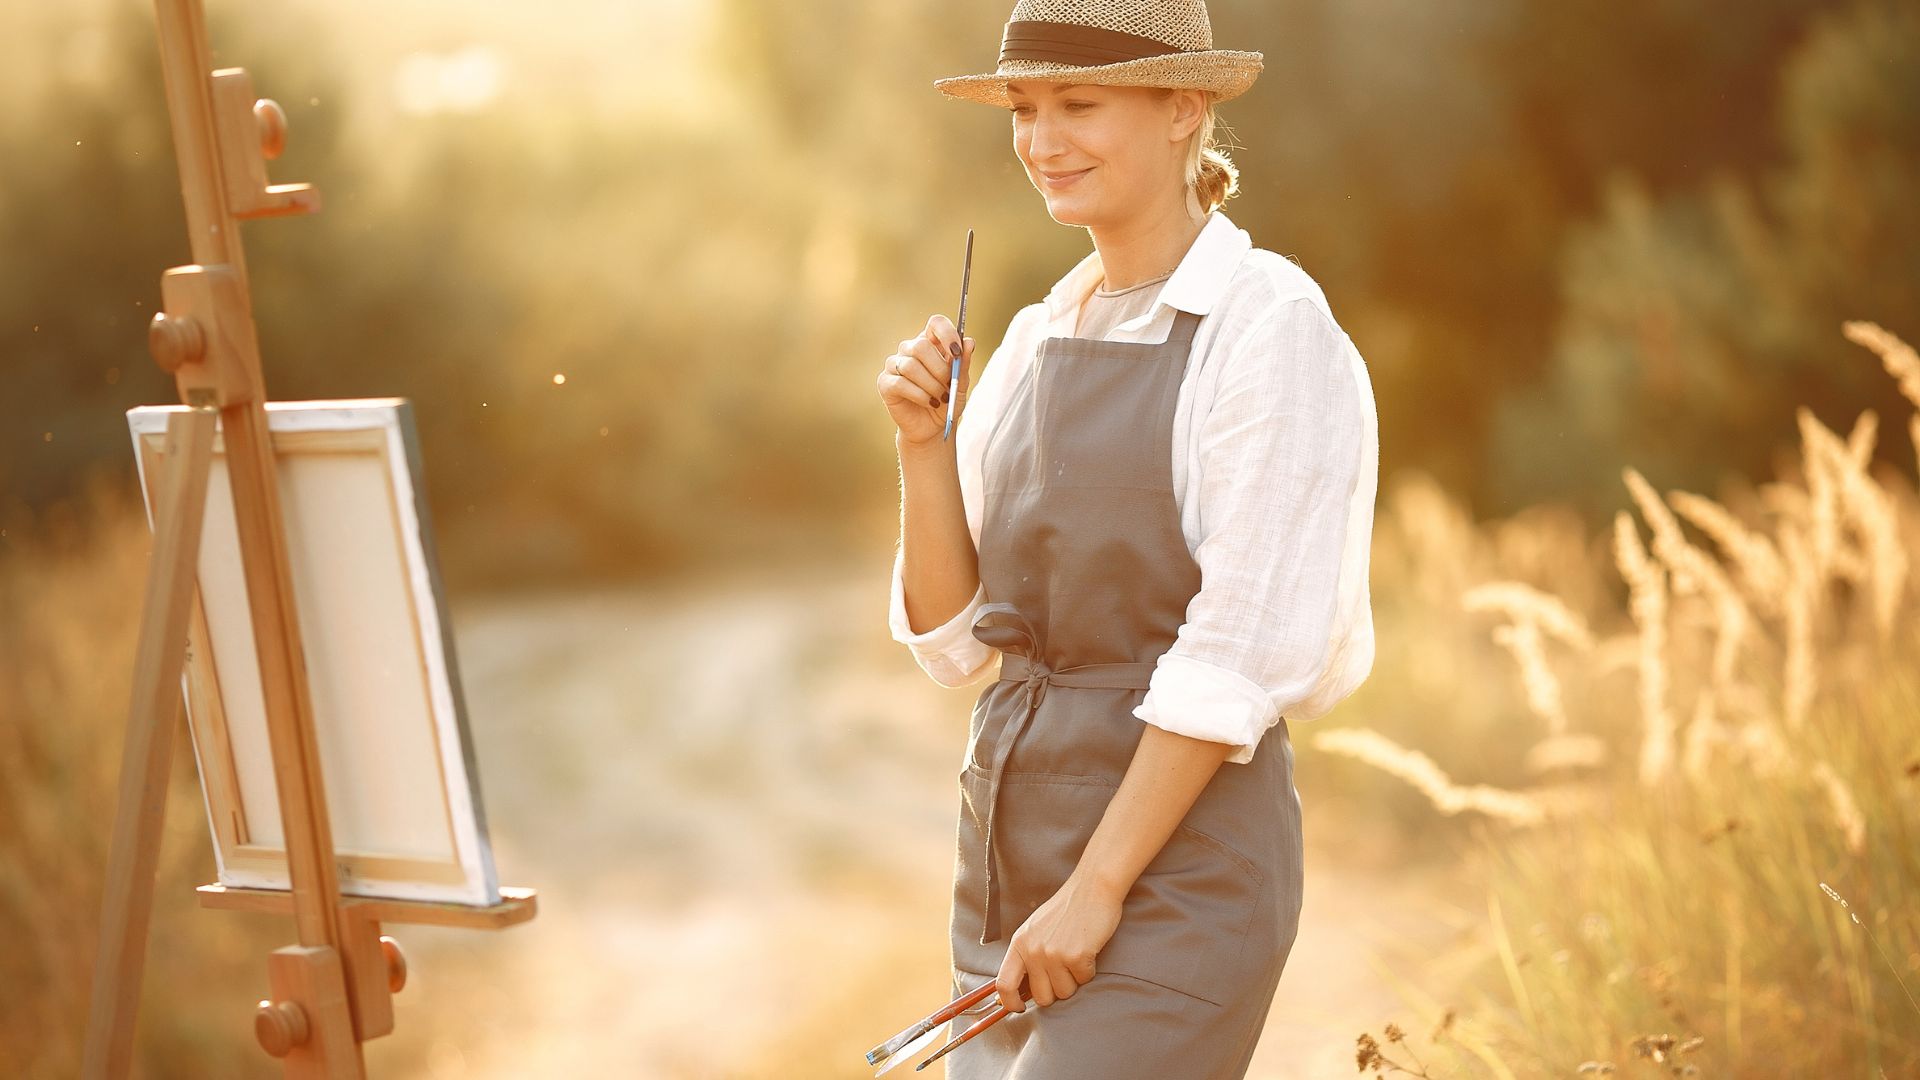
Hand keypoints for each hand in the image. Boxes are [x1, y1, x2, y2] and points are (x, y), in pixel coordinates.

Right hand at [877, 313, 974, 446]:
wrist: (932, 428)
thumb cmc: (946, 401)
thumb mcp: (961, 384)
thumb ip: (963, 363)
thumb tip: (969, 342)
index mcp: (930, 343)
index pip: (936, 323)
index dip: (947, 334)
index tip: (956, 352)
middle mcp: (909, 349)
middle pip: (921, 345)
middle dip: (939, 368)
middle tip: (949, 385)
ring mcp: (894, 365)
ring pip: (911, 366)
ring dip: (931, 385)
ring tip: (940, 398)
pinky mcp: (885, 383)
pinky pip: (901, 383)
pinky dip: (920, 395)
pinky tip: (929, 403)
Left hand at [994, 870, 1124, 1013]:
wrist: (1092, 888)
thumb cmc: (1067, 910)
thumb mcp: (1036, 929)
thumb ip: (1027, 956)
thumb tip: (1021, 991)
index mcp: (1019, 944)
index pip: (1004, 984)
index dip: (1010, 1003)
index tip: (1020, 1007)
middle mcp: (1033, 951)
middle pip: (1041, 997)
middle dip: (1055, 991)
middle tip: (1064, 971)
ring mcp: (1054, 954)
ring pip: (1065, 992)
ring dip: (1074, 979)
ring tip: (1076, 955)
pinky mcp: (1076, 956)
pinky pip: (1084, 980)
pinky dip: (1088, 969)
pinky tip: (1088, 949)